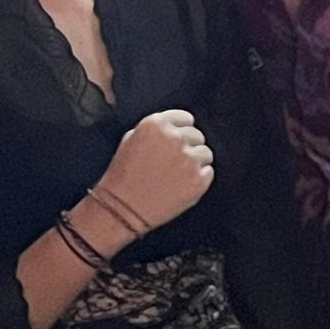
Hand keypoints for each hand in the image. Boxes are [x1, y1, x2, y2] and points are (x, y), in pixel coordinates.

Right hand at [98, 110, 214, 231]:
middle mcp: (176, 138)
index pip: (186, 118)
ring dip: (194, 162)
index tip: (175, 142)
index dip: (180, 131)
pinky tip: (179, 185)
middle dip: (187, 147)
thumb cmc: (122, 177)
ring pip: (205, 154)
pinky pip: (208, 172)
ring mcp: (189, 160)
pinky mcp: (198, 180)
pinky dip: (198, 179)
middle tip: (171, 163)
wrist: (120, 210)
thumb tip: (176, 127)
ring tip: (174, 175)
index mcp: (157, 125)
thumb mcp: (130, 140)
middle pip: (197, 135)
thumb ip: (156, 129)